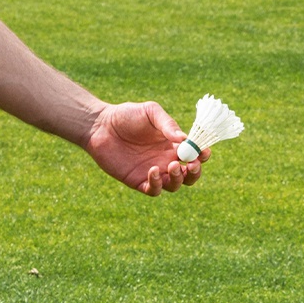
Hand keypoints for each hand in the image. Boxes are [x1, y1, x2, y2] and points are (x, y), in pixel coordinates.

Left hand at [86, 100, 204, 195]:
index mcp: (173, 145)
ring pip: (175, 185)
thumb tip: (185, 139)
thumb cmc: (126, 115)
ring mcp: (153, 172)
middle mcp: (166, 160)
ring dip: (178, 179)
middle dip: (195, 172)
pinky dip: (158, 184)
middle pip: (189, 175)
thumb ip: (167, 124)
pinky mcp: (137, 181)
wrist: (99, 126)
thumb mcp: (150, 112)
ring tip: (172, 166)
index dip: (203, 155)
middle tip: (190, 164)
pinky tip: (153, 170)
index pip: (195, 155)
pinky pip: (154, 190)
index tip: (203, 152)